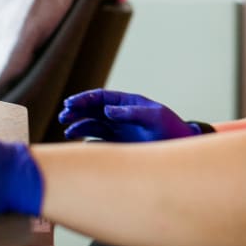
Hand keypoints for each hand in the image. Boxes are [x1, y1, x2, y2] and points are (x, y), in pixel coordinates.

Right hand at [59, 88, 205, 141]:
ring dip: (79, 127)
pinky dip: (88, 143)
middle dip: (77, 112)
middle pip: (93, 111)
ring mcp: (119, 131)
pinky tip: (81, 145)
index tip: (70, 103)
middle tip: (63, 116)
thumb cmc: (171, 127)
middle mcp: (120, 116)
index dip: (85, 99)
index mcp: (127, 103)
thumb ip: (131, 112)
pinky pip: (99, 143)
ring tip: (68, 132)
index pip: (101, 97)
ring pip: (92, 126)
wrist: (181, 147)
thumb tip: (107, 110)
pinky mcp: (120, 147)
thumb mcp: (154, 116)